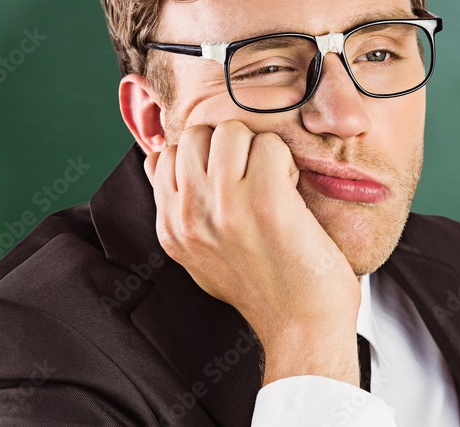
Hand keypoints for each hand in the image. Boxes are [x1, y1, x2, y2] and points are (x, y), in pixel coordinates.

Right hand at [145, 120, 361, 385]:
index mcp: (172, 228)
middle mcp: (189, 215)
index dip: (202, 155)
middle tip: (254, 174)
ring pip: (230, 131)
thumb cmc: (264, 290)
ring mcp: (225, 206)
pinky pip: (270, 145)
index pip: (163, 156)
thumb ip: (180, 211)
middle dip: (229, 143)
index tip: (230, 178)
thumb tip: (157, 161)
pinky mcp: (265, 201)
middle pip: (194, 134)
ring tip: (274, 181)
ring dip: (259, 147)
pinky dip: (286, 159)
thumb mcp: (201, 255)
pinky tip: (291, 190)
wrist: (301, 328)